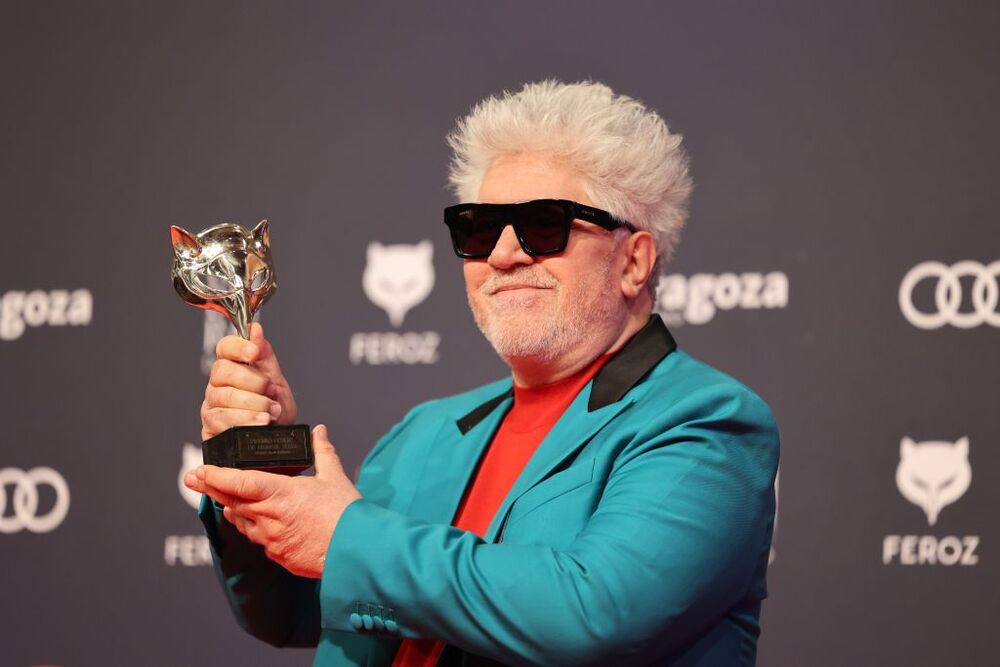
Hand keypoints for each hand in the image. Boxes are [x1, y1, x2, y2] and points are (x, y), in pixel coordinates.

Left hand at [184, 425, 361, 577]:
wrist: (356, 553)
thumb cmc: (346, 514)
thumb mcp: (334, 477)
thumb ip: (322, 452)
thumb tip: (319, 432)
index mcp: (280, 494)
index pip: (239, 483)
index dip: (216, 476)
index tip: (198, 471)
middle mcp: (269, 518)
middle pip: (232, 502)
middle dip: (213, 489)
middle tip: (194, 479)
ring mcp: (272, 540)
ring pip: (242, 522)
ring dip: (232, 509)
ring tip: (224, 500)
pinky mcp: (279, 556)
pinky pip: (260, 540)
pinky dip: (255, 528)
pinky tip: (257, 524)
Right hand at [201, 322, 296, 440]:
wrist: (276, 444)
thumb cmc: (274, 411)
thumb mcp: (276, 381)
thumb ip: (265, 356)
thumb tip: (255, 329)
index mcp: (232, 368)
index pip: (224, 347)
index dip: (238, 347)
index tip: (254, 352)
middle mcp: (217, 386)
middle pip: (223, 371)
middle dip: (253, 381)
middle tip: (272, 391)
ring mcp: (211, 407)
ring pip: (224, 397)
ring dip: (253, 403)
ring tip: (272, 411)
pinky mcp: (210, 429)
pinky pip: (222, 420)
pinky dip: (245, 420)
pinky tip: (260, 423)